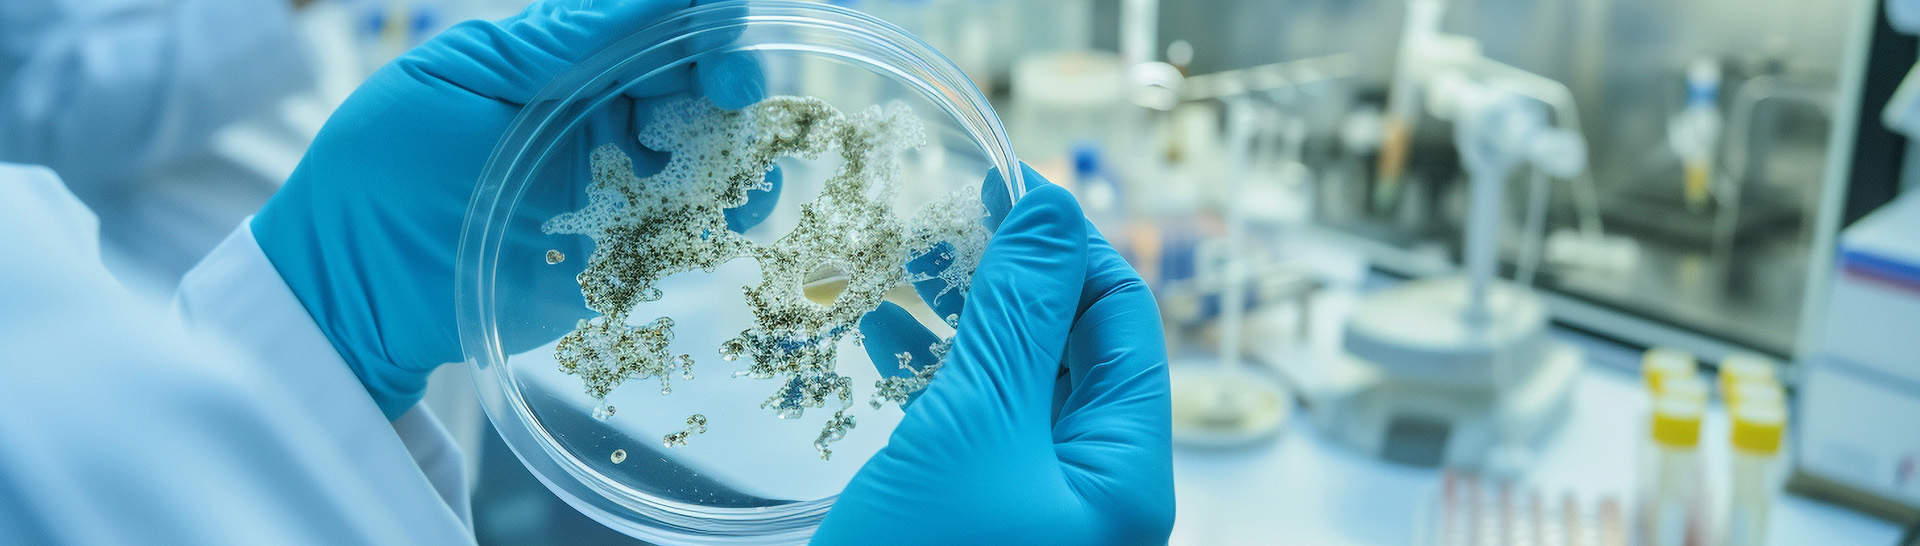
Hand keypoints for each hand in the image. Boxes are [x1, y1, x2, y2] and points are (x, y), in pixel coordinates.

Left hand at [251, 0, 768, 418]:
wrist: (350, 289)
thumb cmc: (382, 167)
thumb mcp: (461, 76)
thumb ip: (559, 38)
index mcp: (559, 67)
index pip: (651, 30)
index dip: (696, 29)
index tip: (717, 47)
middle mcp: (596, 121)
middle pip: (692, 87)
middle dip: (730, 81)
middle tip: (739, 94)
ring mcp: (613, 191)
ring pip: (705, 155)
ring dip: (737, 149)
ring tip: (744, 162)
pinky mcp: (619, 258)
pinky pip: (690, 230)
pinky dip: (726, 216)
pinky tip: (739, 210)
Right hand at [822, 166, 1174, 544]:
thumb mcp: (975, 425)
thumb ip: (1020, 314)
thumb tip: (1055, 209)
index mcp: (1126, 471)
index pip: (1122, 321)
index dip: (1068, 245)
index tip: (1004, 185)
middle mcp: (1091, 487)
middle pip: (1070, 348)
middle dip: (1008, 277)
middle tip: (947, 215)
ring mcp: (1032, 504)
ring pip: (1012, 382)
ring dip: (962, 317)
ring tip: (908, 260)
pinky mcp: (974, 514)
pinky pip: (968, 425)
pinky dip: (930, 372)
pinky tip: (882, 329)